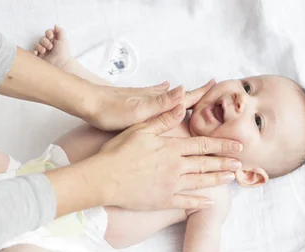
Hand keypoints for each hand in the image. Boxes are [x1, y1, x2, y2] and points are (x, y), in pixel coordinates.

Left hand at [85, 79, 216, 130]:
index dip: (201, 93)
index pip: (185, 96)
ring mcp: (143, 97)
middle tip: (210, 88)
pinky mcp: (133, 100)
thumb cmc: (111, 111)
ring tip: (192, 91)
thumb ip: (162, 103)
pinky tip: (163, 88)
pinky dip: (164, 92)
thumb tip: (184, 91)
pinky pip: (156, 95)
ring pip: (168, 95)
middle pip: (179, 94)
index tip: (217, 86)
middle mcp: (152, 96)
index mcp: (156, 101)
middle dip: (195, 93)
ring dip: (181, 94)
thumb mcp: (139, 111)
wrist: (87, 103)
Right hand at [88, 103, 241, 209]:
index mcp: (171, 148)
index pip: (203, 145)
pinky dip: (199, 203)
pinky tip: (209, 202)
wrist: (104, 178)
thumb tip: (180, 106)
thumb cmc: (118, 152)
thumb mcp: (140, 129)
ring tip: (231, 178)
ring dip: (218, 179)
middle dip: (226, 162)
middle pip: (206, 164)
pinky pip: (186, 203)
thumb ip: (163, 120)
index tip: (238, 145)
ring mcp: (171, 185)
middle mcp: (175, 167)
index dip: (222, 145)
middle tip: (241, 163)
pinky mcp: (163, 200)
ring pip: (200, 182)